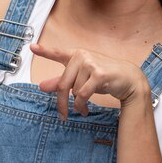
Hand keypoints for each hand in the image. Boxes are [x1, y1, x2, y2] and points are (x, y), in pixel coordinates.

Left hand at [30, 43, 148, 119]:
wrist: (129, 79)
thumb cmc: (103, 78)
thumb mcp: (81, 78)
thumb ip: (61, 81)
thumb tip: (41, 86)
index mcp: (76, 55)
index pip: (57, 53)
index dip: (44, 51)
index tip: (31, 47)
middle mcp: (82, 56)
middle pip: (62, 84)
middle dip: (61, 102)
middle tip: (62, 115)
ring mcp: (90, 63)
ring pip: (74, 91)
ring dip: (77, 104)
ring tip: (83, 108)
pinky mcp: (99, 74)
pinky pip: (82, 95)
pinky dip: (81, 105)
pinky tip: (85, 109)